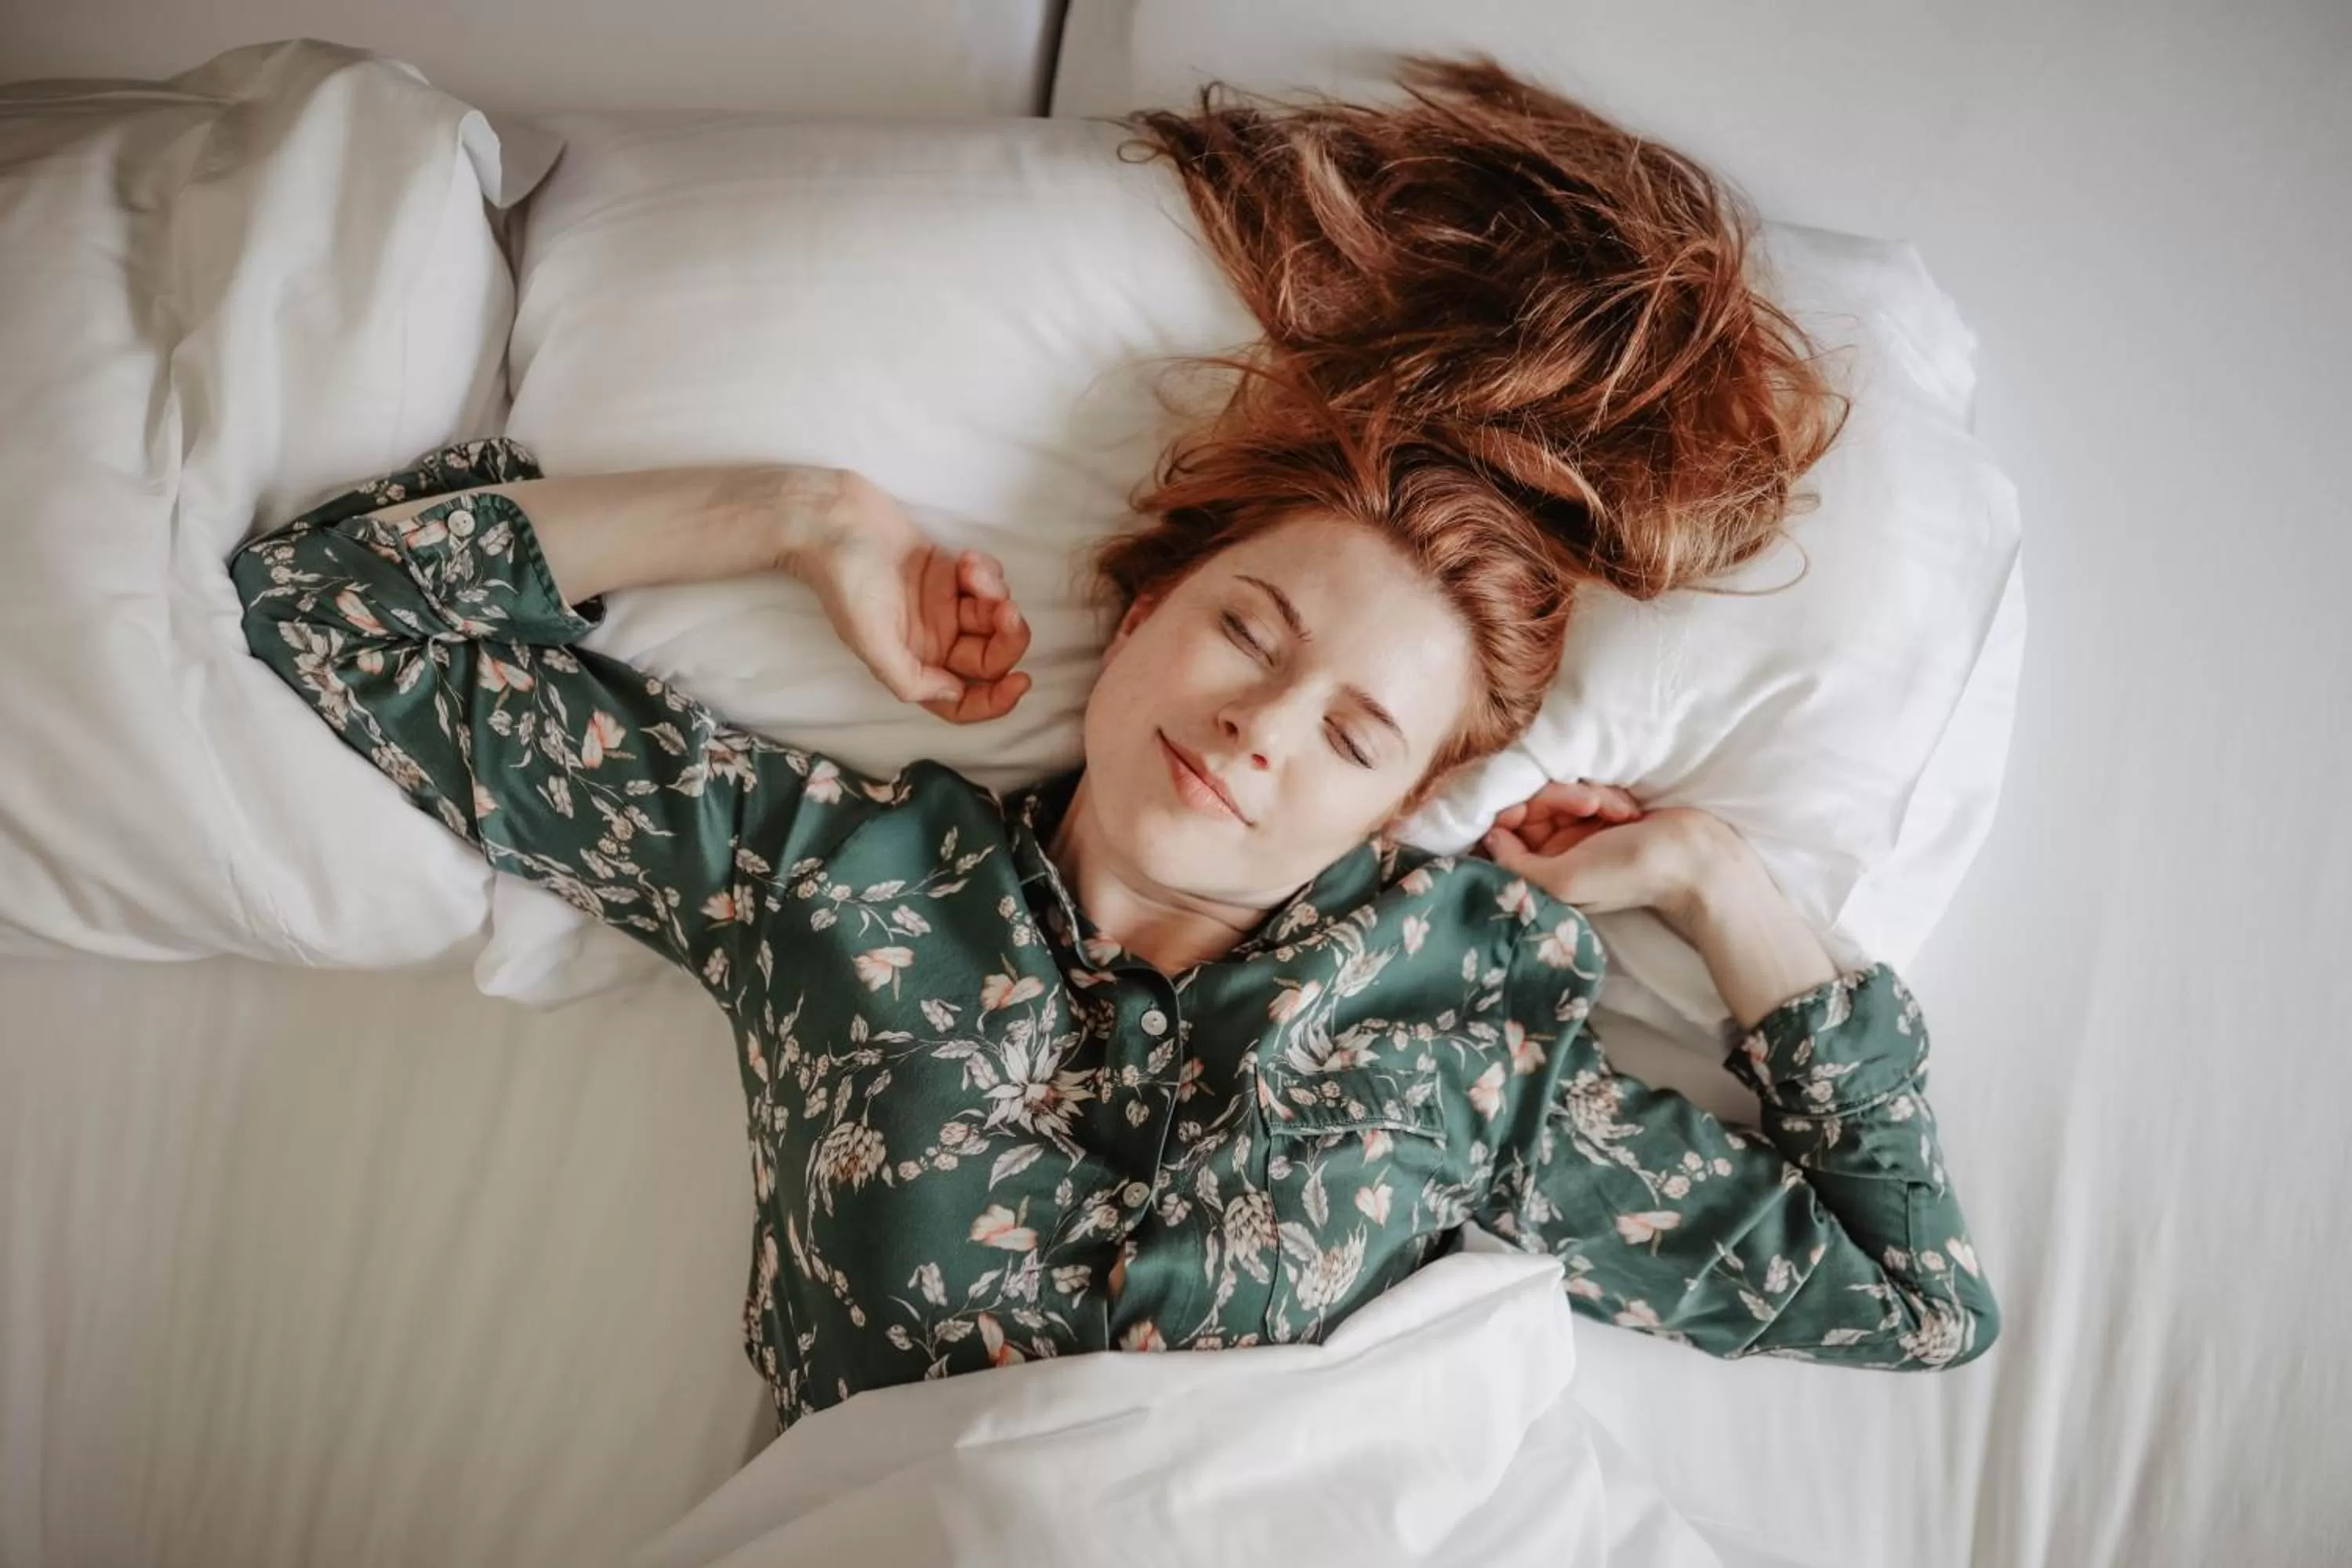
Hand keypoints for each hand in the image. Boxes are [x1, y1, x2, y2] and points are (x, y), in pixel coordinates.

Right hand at [795, 471, 1032, 723]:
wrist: (833, 518)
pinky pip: (988, 582)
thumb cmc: (846, 579)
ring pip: (993, 616)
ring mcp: (943, 606)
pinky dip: (987, 572)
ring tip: (970, 569)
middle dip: (1006, 637)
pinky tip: (965, 557)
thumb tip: (955, 693)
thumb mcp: (870, 640)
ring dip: (994, 594)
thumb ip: (910, 679)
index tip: (1021, 681)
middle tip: (1004, 609)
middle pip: (988, 657)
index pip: (961, 701)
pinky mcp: (950, 573)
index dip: (995, 701)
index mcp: (913, 664)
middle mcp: (932, 641)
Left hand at [1477, 779, 1727, 924]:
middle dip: (1559, 799)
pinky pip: (1586, 787)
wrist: (1692, 856)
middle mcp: (1556, 851)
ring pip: (1558, 792)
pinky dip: (1606, 796)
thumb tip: (1488, 837)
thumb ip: (1515, 865)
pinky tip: (1628, 810)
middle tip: (1589, 806)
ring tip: (1617, 812)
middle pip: (1529, 806)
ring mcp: (1580, 830)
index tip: (1528, 806)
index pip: (1502, 832)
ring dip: (1588, 796)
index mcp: (1541, 872)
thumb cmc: (1630, 872)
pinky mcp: (1602, 811)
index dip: (1512, 811)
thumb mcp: (1563, 880)